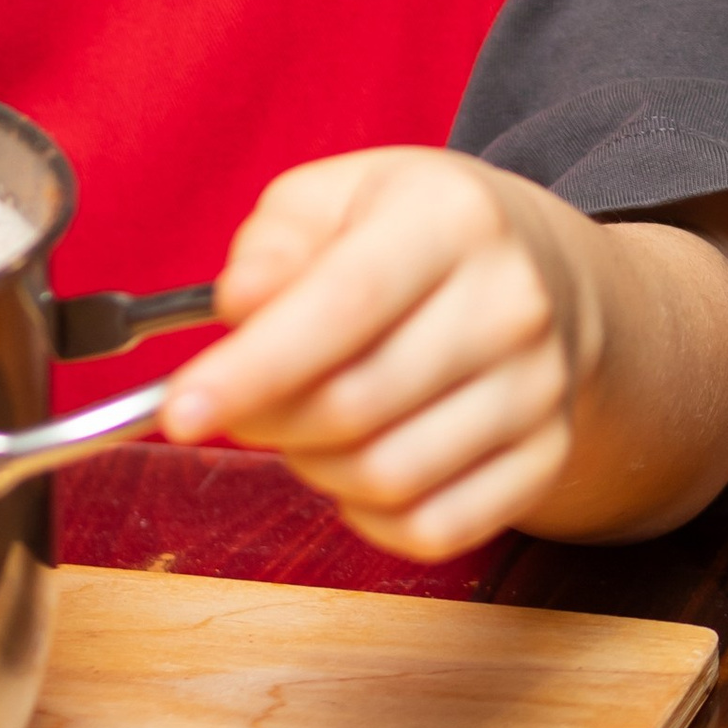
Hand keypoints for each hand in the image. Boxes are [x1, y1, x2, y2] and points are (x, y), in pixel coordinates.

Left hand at [158, 147, 727, 559]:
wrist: (539, 268)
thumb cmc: (410, 230)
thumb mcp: (333, 197)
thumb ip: (272, 246)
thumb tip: (241, 309)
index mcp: (451, 218)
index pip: (341, 306)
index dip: (252, 368)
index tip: (179, 411)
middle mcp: (511, 303)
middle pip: (356, 405)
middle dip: (266, 420)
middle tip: (234, 403)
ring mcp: (540, 388)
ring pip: (389, 478)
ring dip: (313, 467)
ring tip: (303, 422)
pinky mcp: (547, 457)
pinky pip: (435, 529)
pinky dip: (369, 517)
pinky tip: (353, 464)